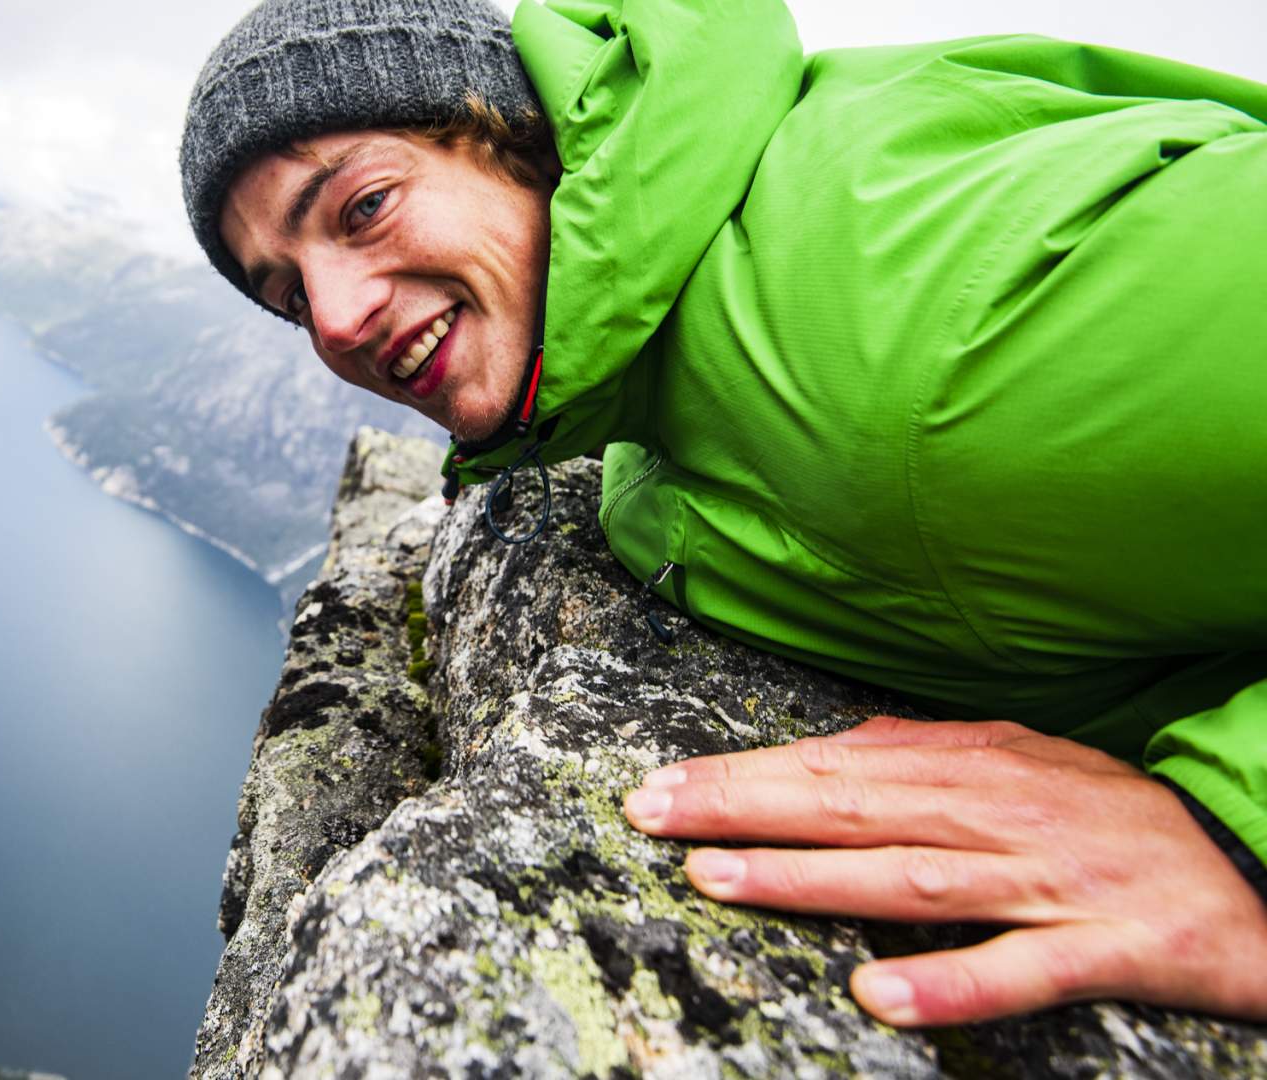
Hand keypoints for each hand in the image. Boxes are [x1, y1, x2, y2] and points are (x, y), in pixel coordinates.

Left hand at [622, 716, 1266, 1025]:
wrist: (1260, 866)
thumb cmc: (1119, 820)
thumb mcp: (1023, 765)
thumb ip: (926, 754)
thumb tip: (828, 747)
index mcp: (979, 768)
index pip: (836, 767)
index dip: (743, 775)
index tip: (659, 785)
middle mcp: (1005, 814)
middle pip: (854, 809)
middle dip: (744, 811)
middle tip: (652, 816)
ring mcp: (1053, 882)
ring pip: (914, 878)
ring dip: (810, 880)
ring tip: (718, 882)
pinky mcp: (1109, 949)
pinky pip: (1022, 971)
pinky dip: (949, 984)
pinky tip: (878, 993)